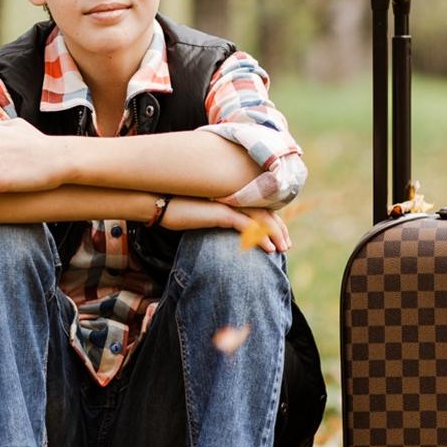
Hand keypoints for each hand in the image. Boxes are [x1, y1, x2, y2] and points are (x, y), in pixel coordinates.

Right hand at [160, 198, 290, 251]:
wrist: (160, 202)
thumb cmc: (177, 209)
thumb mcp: (201, 214)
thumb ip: (215, 217)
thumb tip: (224, 227)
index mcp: (231, 197)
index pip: (259, 207)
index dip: (272, 221)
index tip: (280, 236)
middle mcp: (234, 197)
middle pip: (265, 212)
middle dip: (279, 229)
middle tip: (286, 245)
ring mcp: (229, 204)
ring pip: (261, 219)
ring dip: (275, 234)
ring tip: (282, 249)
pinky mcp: (222, 213)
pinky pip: (248, 226)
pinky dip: (261, 238)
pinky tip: (269, 249)